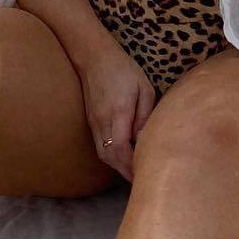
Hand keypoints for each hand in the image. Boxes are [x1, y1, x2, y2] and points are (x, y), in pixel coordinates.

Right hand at [76, 45, 157, 181]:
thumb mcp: (144, 89)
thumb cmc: (124, 70)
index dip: (132, 164)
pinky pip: (100, 147)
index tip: (146, 172)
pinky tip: (124, 160)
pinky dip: (113, 157)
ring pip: (104, 154)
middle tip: (143, 180)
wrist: (95, 58)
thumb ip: (145, 115)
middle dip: (126, 171)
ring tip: (134, 174)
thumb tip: (145, 138)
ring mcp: (94, 123)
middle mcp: (103, 122)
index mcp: (118, 113)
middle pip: (110, 157)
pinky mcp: (92, 122)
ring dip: (119, 166)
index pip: (121, 148)